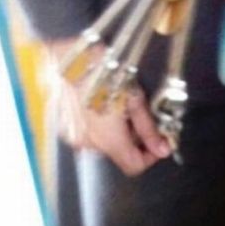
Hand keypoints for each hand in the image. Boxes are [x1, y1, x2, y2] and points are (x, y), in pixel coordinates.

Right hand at [46, 39, 171, 175]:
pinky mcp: (63, 128)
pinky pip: (87, 132)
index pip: (134, 166)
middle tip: (136, 111)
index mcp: (109, 140)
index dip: (150, 156)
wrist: (62, 59)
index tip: (156, 140)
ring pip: (103, 142)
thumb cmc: (99, 71)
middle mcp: (89, 144)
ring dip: (114, 129)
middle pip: (119, 152)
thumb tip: (162, 149)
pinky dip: (97, 124)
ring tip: (116, 101)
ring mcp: (74, 137)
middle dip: (133, 136)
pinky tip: (98, 101)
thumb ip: (148, 128)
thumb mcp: (133, 96)